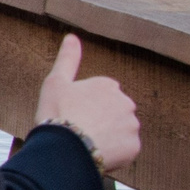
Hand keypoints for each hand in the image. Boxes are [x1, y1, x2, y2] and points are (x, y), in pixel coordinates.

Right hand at [35, 34, 139, 171]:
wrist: (64, 148)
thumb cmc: (57, 113)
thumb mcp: (56, 82)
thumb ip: (68, 58)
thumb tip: (72, 36)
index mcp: (107, 85)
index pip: (101, 95)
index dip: (85, 105)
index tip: (72, 114)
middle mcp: (125, 102)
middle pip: (113, 112)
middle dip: (101, 120)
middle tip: (78, 130)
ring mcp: (131, 125)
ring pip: (120, 131)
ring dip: (108, 136)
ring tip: (86, 144)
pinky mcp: (134, 147)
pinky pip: (125, 150)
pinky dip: (114, 153)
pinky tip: (95, 153)